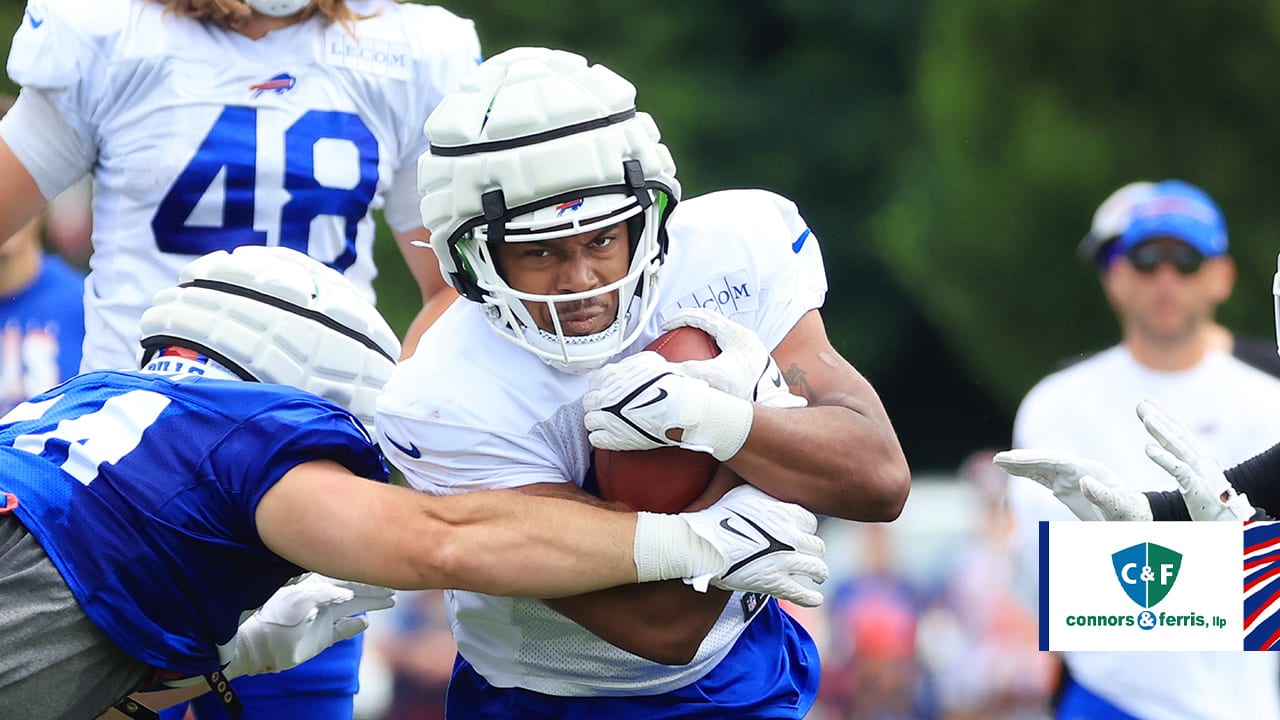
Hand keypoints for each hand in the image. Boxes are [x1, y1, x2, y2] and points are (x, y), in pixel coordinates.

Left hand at [222, 575, 394, 678]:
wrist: (258, 646)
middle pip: (356, 590)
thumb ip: (323, 595)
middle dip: (375, 588)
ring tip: (390, 601)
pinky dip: (355, 626)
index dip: (366, 575)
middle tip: (395, 586)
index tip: (384, 572)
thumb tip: (348, 593)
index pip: (347, 577)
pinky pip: (343, 629)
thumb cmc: (276, 619)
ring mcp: (323, 618)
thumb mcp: (298, 602)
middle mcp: (323, 600)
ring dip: (372, 604)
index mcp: (318, 586)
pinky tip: (366, 622)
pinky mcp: (322, 638)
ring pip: (355, 607)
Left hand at [583, 351, 752, 460]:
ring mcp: (606, 418)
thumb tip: (627, 366)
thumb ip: (632, 363)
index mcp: (611, 376)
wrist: (681, 407)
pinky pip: (596, 439)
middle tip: (611, 409)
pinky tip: (613, 436)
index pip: (594, 382)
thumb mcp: (650, 362)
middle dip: (599, 405)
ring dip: (600, 422)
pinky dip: (603, 438)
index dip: (603, 389)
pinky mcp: (612, 438)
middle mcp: (604, 396)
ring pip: (590, 421)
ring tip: (613, 424)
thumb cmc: (670, 384)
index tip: (610, 394)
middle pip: (589, 402)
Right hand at [663, 309, 805, 408]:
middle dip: (691, 324)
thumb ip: (685, 372)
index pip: (703, 316)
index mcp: (736, 334)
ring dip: (703, 338)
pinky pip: (727, 350)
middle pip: (713, 323)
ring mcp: (751, 350)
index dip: (680, 318)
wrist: (773, 407)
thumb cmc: (747, 392)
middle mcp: (746, 338)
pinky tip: (706, 368)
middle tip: (675, 331)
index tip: (666, 325)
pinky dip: (712, 353)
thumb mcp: (711, 379)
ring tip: (688, 345)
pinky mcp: (753, 364)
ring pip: (721, 336)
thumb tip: (662, 370)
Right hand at [680, 485, 827, 606]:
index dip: (805, 529)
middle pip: (817, 546)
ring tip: (819, 576)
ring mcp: (786, 561)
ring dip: (819, 573)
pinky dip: (811, 597)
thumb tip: (774, 501)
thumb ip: (767, 499)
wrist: (705, 542)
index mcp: (787, 513)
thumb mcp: (747, 494)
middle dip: (813, 550)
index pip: (810, 522)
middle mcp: (792, 537)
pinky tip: (816, 598)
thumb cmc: (719, 515)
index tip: (799, 534)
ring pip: (817, 568)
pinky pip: (802, 593)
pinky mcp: (775, 583)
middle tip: (809, 554)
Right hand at [993, 449, 1151, 520]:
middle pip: (1045, 460)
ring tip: (998, 462)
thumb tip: (1083, 481)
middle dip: (1022, 460)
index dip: (1033, 460)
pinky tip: (1012, 471)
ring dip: (1020, 464)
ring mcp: (1072, 477)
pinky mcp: (1067, 487)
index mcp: (1089, 471)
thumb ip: (1105, 495)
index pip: (1055, 461)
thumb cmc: (1132, 517)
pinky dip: (1026, 473)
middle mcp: (1078, 470)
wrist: (1139, 520)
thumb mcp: (1122, 508)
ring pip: (1041, 466)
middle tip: (999, 460)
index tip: (1014, 461)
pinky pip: (1043, 477)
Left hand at [1138, 399, 1255, 520]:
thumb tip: (1166, 446)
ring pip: (1179, 447)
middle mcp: (1201, 460)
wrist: (1229, 523)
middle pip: (1178, 434)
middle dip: (1160, 417)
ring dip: (1162, 431)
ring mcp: (1200, 472)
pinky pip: (1179, 469)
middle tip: (1141, 404)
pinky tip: (1147, 448)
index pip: (1180, 431)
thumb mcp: (1195, 476)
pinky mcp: (1197, 487)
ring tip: (1146, 417)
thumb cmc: (1210, 501)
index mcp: (1200, 457)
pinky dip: (1163, 458)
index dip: (1165, 415)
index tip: (1147, 402)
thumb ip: (1181, 461)